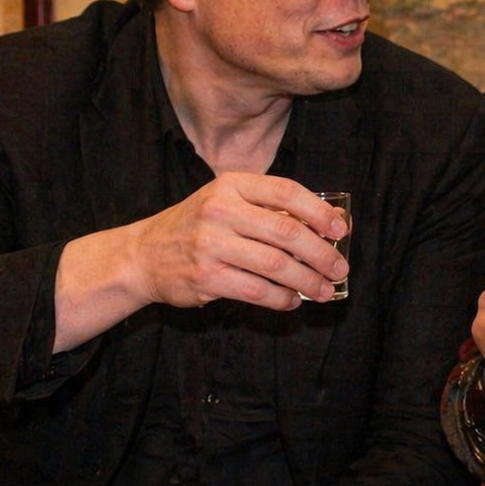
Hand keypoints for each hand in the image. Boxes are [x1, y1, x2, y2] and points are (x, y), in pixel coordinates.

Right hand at [130, 173, 349, 308]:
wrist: (143, 254)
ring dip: (308, 281)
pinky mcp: (206, 277)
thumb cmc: (198, 226)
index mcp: (231, 185)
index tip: (341, 229)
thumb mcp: (229, 202)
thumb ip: (273, 208)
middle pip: (287, 232)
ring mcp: (211, 244)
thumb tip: (333, 221)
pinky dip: (282, 298)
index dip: (319, 212)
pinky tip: (293, 301)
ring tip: (324, 290)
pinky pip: (257, 291)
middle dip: (321, 254)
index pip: (286, 192)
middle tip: (340, 268)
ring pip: (276, 265)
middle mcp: (221, 210)